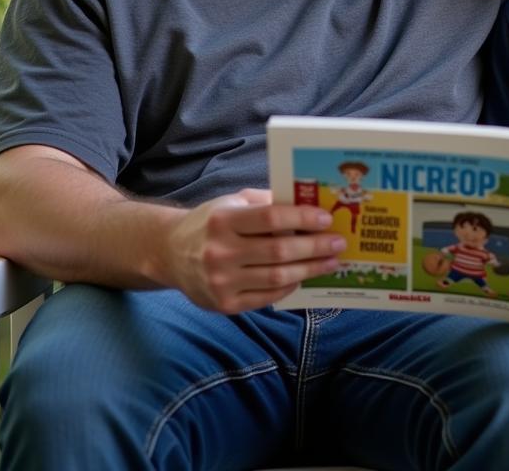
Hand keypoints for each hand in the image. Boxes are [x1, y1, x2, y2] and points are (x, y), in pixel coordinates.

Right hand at [164, 188, 346, 312]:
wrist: (169, 253)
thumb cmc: (211, 223)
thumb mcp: (232, 202)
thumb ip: (265, 203)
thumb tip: (307, 205)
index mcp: (223, 220)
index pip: (271, 218)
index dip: (302, 219)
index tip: (326, 219)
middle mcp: (220, 252)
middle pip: (279, 251)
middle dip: (315, 247)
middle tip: (338, 242)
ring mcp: (221, 282)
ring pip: (277, 277)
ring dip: (310, 269)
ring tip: (330, 261)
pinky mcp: (224, 305)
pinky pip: (267, 297)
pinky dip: (289, 286)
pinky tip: (304, 277)